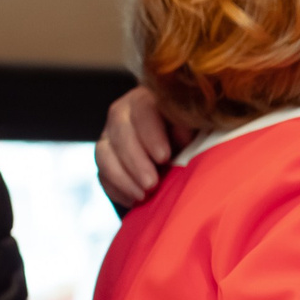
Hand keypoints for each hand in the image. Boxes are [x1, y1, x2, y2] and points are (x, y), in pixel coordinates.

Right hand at [96, 85, 190, 207]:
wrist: (180, 147)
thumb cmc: (195, 132)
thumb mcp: (198, 126)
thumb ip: (190, 126)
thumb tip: (182, 136)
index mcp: (149, 98)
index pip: (143, 109)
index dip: (151, 134)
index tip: (164, 157)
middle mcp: (124, 112)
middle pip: (120, 131)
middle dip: (135, 160)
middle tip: (152, 183)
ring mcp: (110, 135)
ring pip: (104, 152)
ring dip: (122, 177)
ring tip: (143, 195)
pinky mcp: (106, 158)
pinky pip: (101, 173)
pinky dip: (116, 188)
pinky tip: (133, 201)